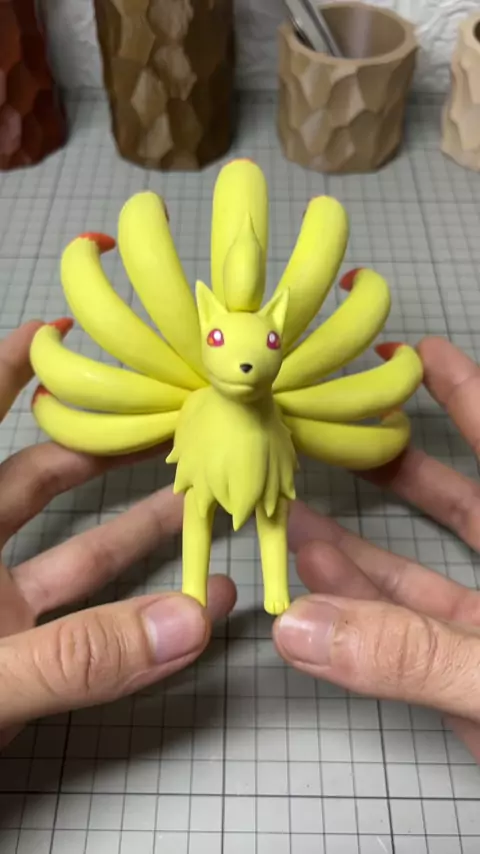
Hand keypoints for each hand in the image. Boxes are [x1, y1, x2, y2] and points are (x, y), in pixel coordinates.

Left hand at [0, 322, 235, 749]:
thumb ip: (78, 656)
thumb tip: (188, 622)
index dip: (3, 373)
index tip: (56, 332)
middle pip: (34, 479)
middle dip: (101, 445)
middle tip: (166, 417)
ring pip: (74, 552)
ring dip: (137, 527)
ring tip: (201, 497)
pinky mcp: (18, 658)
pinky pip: (88, 624)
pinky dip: (140, 616)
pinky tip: (193, 605)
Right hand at [276, 336, 479, 760]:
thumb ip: (414, 655)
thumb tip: (298, 625)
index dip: (471, 397)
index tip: (422, 352)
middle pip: (463, 504)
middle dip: (400, 463)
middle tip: (344, 427)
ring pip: (424, 575)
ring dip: (360, 544)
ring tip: (299, 504)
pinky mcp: (474, 684)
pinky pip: (411, 635)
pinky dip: (363, 611)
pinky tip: (317, 582)